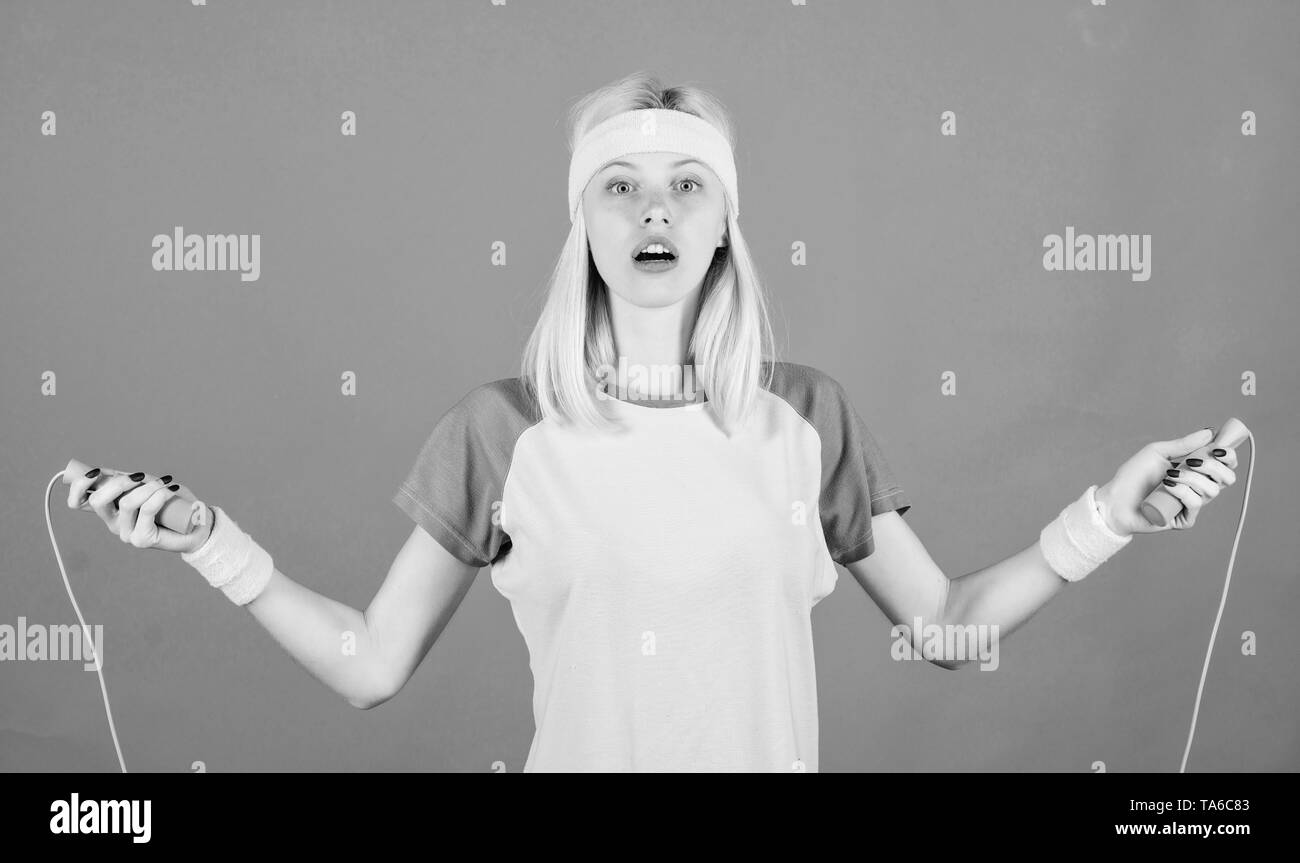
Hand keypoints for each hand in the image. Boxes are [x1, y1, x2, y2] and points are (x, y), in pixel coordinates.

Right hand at [67, 466, 213, 553]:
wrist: (197, 525)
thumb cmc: (173, 502)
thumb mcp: (147, 484)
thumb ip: (128, 479)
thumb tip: (106, 472)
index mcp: (109, 508)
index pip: (78, 502)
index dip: (78, 485)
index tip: (95, 472)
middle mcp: (113, 522)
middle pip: (98, 500)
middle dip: (118, 482)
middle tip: (141, 476)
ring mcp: (125, 533)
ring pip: (126, 503)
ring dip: (148, 487)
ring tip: (166, 484)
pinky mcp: (141, 540)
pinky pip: (146, 510)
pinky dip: (159, 495)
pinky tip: (171, 491)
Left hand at [1096, 428, 1238, 536]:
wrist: (1114, 499)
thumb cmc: (1133, 476)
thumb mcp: (1157, 452)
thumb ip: (1183, 444)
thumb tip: (1210, 432)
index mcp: (1196, 471)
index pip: (1225, 465)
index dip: (1229, 456)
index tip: (1218, 448)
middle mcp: (1198, 488)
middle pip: (1227, 478)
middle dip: (1213, 466)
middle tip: (1191, 462)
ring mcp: (1192, 504)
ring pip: (1211, 490)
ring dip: (1191, 478)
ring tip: (1168, 475)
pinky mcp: (1184, 519)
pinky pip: (1195, 503)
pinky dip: (1183, 492)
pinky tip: (1166, 487)